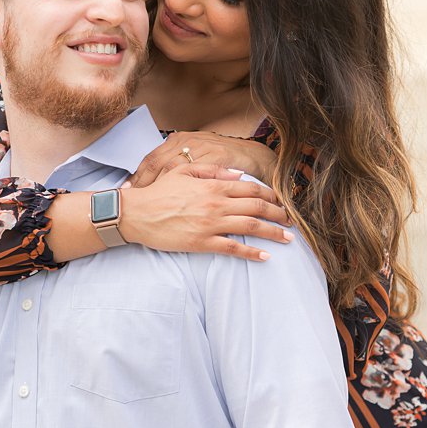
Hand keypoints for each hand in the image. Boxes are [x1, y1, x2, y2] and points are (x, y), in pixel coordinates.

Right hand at [118, 166, 291, 261]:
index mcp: (213, 186)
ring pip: (250, 227)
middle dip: (279, 214)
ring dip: (273, 232)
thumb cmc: (158, 192)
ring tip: (287, 238)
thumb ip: (213, 170)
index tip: (280, 201)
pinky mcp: (201, 242)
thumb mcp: (184, 171)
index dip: (271, 194)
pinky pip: (232, 248)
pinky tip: (264, 256)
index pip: (251, 189)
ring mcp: (210, 224)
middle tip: (291, 221)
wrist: (136, 213)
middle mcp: (216, 204)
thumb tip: (239, 175)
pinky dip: (251, 253)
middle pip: (257, 207)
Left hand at [131, 132, 276, 187]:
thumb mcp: (195, 156)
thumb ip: (176, 163)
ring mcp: (202, 148)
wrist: (254, 156)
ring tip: (148, 203)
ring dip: (158, 186)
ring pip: (172, 167)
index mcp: (179, 139)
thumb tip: (151, 178)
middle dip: (143, 182)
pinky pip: (195, 173)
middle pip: (157, 163)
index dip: (138, 176)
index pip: (151, 158)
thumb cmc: (221, 159)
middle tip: (131, 199)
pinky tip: (176, 200)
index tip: (127, 192)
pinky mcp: (217, 157)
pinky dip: (183, 187)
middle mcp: (187, 141)